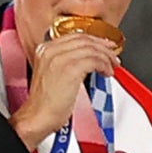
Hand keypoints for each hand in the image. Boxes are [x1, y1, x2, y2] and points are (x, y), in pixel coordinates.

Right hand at [14, 22, 118, 150]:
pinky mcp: (70, 69)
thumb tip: (87, 57)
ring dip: (107, 58)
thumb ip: (66, 61)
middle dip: (104, 47)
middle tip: (113, 56)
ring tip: (112, 67)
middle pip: (85, 40)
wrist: (38, 116)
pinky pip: (94, 60)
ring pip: (92, 49)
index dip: (94, 40)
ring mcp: (60, 59)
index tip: (105, 45)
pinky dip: (104, 66)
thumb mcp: (53, 73)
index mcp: (45, 49)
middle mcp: (51, 50)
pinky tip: (106, 73)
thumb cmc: (46, 101)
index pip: (75, 36)